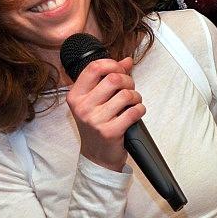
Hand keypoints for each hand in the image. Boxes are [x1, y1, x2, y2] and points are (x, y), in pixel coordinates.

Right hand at [66, 57, 143, 171]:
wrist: (97, 156)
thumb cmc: (97, 125)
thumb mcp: (96, 100)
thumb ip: (109, 78)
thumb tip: (127, 60)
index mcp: (76, 95)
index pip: (94, 67)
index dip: (113, 64)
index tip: (121, 70)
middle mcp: (82, 107)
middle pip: (113, 79)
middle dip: (128, 81)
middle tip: (130, 89)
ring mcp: (95, 120)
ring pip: (126, 95)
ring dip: (135, 97)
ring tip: (133, 103)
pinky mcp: (110, 131)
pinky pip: (133, 111)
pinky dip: (140, 109)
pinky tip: (136, 113)